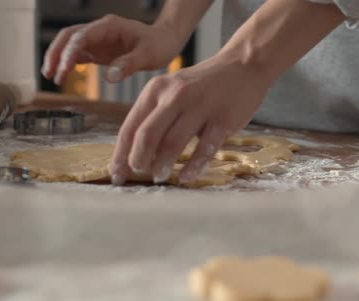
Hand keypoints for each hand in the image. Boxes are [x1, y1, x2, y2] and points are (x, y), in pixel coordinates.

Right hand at [42, 14, 183, 84]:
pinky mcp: (99, 51)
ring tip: (52, 78)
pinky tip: (63, 76)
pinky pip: (78, 55)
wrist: (165, 42)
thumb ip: (128, 65)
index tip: (64, 69)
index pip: (81, 36)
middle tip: (50, 74)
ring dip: (59, 59)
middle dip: (56, 54)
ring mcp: (98, 40)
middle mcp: (99, 30)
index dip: (70, 52)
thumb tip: (108, 77)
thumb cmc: (159, 45)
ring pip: (70, 45)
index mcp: (109, 26)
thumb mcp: (148, 55)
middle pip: (68, 37)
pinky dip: (68, 64)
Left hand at [109, 55, 270, 184]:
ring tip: (158, 178)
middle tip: (138, 174)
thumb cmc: (201, 86)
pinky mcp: (222, 119)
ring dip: (163, 164)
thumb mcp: (171, 92)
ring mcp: (199, 107)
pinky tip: (185, 178)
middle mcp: (174, 96)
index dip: (120, 154)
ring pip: (173, 142)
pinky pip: (204, 148)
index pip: (130, 127)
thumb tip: (134, 156)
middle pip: (147, 135)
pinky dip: (193, 166)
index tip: (116, 174)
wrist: (242, 65)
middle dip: (138, 160)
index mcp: (156, 90)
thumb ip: (154, 118)